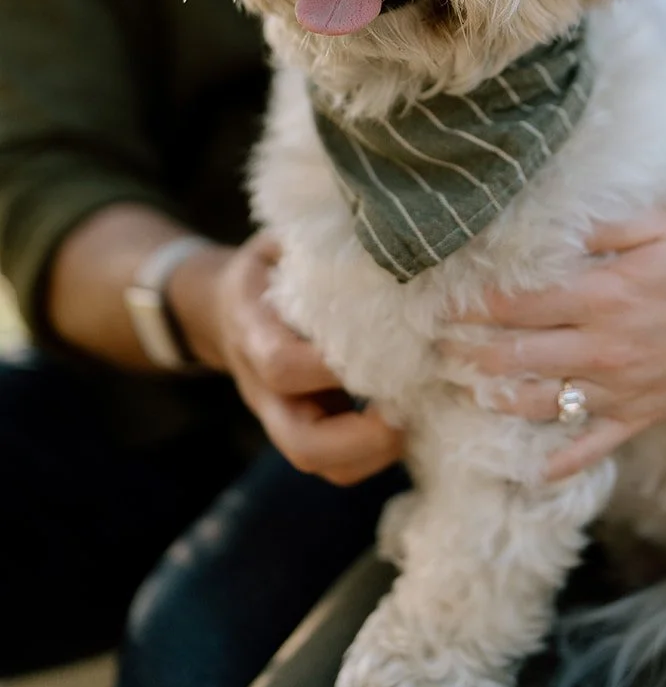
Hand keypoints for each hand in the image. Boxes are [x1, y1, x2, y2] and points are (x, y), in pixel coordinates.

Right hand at [170, 232, 403, 485]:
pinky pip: (338, 464)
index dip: (330, 366)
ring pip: (323, 464)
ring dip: (376, 453)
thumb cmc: (267, 269)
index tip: (385, 344)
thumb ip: (316, 245)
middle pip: (301, 445)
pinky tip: (413, 415)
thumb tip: (378, 222)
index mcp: (254, 335)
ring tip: (420, 414)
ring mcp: (284, 418)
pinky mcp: (308, 429)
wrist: (224, 308)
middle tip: (409, 408)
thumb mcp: (280, 245)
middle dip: (360, 439)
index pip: (283, 366)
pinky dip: (377, 453)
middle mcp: (264, 391)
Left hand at [439, 210, 665, 479]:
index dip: (476, 304)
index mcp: (604, 295)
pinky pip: (591, 446)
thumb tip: (550, 224)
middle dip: (469, 352)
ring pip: (540, 403)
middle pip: (517, 356)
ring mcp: (619, 388)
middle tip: (435, 347)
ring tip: (462, 389)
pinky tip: (531, 472)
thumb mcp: (661, 228)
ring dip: (496, 398)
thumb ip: (601, 226)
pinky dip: (560, 463)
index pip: (521, 303)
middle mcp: (603, 347)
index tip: (443, 301)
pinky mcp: (639, 416)